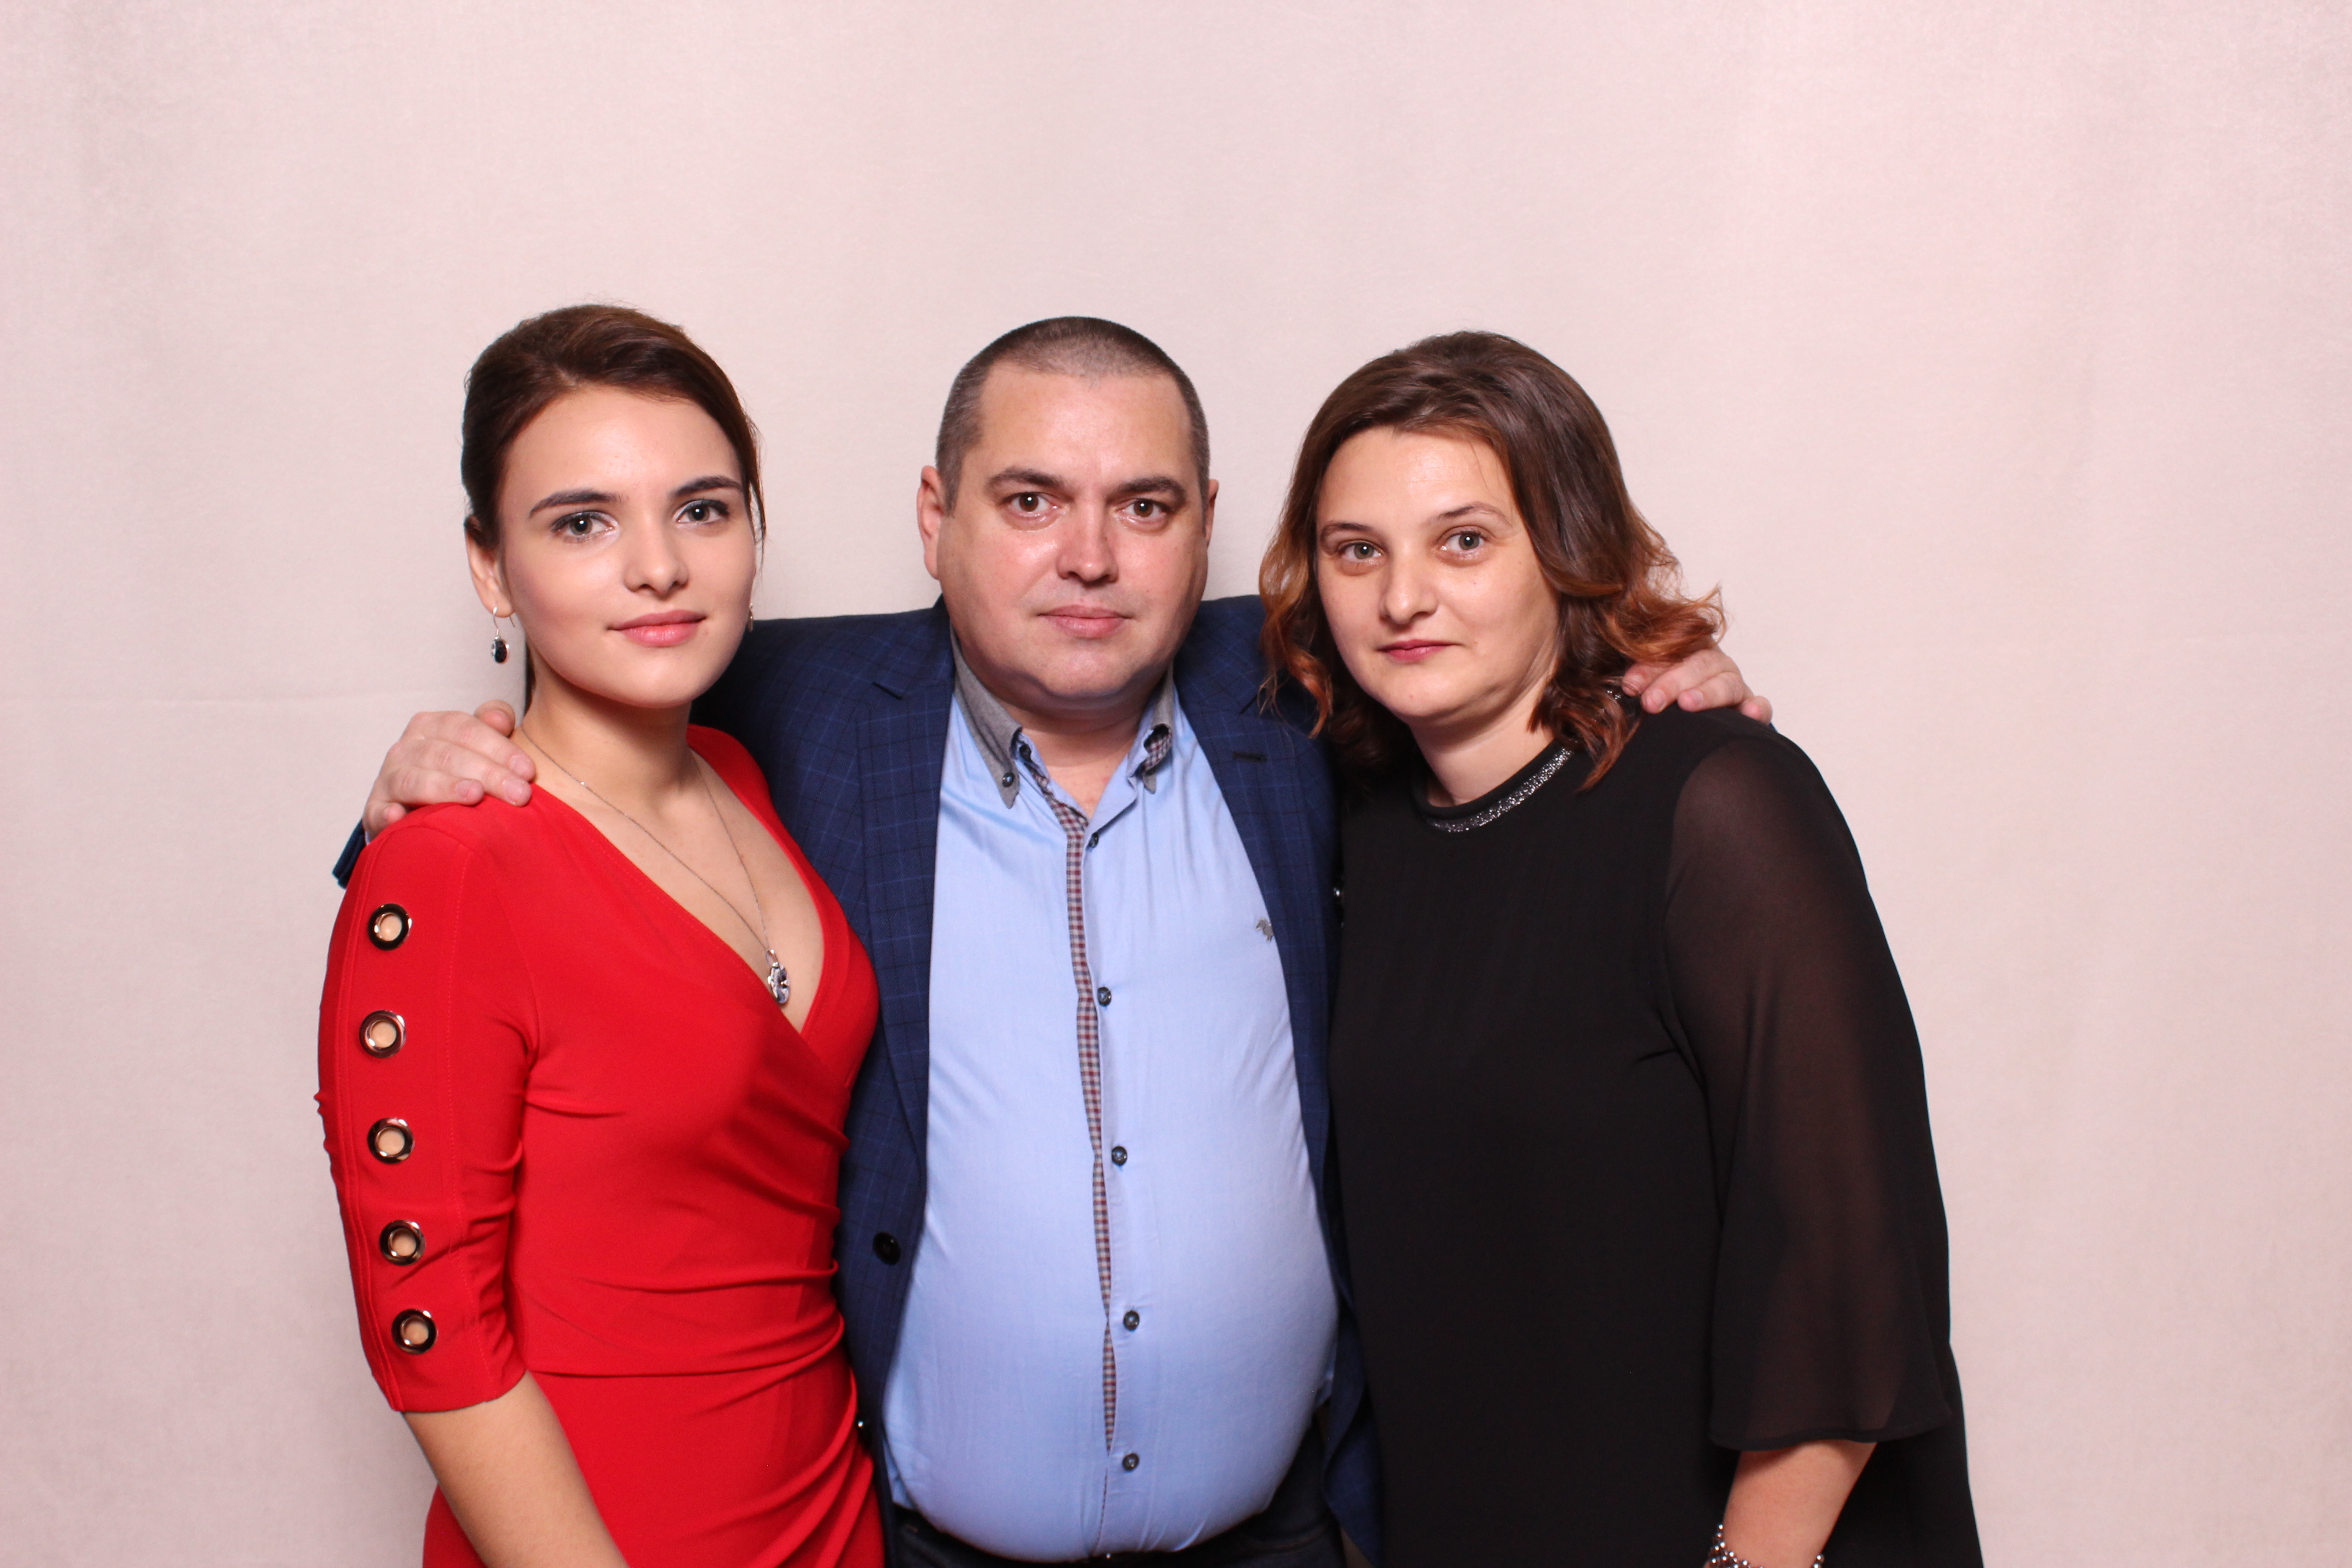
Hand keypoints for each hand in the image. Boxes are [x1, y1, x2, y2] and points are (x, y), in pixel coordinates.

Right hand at [365, 701, 535, 838]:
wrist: (415, 810)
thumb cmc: (458, 774)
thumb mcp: (476, 746)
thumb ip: (492, 728)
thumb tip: (501, 720)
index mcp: (431, 726)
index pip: (465, 729)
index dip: (499, 747)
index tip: (528, 771)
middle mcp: (406, 748)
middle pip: (446, 754)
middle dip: (487, 773)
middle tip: (519, 794)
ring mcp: (387, 779)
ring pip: (414, 779)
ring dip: (445, 787)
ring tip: (474, 795)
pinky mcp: (375, 810)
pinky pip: (378, 810)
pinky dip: (387, 813)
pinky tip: (400, 817)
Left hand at [1623, 647, 1771, 724]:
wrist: (1695, 718)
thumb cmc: (1664, 696)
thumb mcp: (1649, 682)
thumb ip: (1638, 678)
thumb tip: (1626, 685)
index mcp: (1688, 648)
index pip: (1670, 651)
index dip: (1650, 667)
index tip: (1630, 685)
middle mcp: (1714, 663)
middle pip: (1697, 665)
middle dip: (1671, 683)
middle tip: (1651, 702)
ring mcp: (1735, 684)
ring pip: (1726, 683)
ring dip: (1706, 693)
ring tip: (1687, 704)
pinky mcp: (1751, 707)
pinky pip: (1761, 705)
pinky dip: (1757, 708)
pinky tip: (1749, 714)